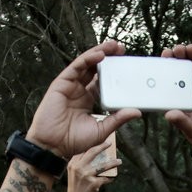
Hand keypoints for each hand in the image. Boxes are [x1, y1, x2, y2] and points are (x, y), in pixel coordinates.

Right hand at [26, 41, 140, 158]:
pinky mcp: (61, 83)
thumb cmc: (74, 141)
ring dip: (100, 52)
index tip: (127, 65)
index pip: (103, 81)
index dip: (114, 72)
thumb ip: (118, 119)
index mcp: (89, 99)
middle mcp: (80, 90)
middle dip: (108, 57)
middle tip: (122, 49)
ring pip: (86, 64)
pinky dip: (88, 59)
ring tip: (113, 45)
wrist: (54, 146)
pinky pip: (76, 67)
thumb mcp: (102, 129)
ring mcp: (70, 86)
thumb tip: (137, 112)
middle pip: (95, 69)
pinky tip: (100, 54)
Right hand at [66, 141, 120, 191]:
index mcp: (72, 164)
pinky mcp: (94, 183)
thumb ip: (80, 164)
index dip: (94, 145)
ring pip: (103, 166)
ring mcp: (86, 175)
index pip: (84, 150)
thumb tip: (97, 156)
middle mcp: (78, 168)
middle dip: (102, 146)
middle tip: (110, 144)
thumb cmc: (76, 187)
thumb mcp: (74, 174)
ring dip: (113, 163)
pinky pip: (106, 178)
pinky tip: (112, 178)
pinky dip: (110, 178)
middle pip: (92, 153)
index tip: (101, 141)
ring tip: (119, 161)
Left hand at [161, 44, 191, 167]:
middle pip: (183, 68)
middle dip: (180, 57)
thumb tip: (168, 115)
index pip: (170, 78)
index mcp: (179, 97)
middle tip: (176, 49)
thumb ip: (181, 120)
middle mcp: (190, 89)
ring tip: (190, 49)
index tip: (164, 55)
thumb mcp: (190, 128)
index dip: (167, 65)